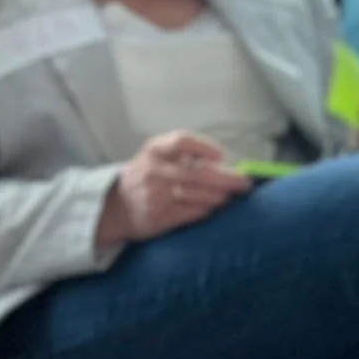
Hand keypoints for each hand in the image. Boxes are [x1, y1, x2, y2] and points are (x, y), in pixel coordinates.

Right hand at [99, 131, 249, 248]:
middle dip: (227, 178)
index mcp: (155, 149)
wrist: (114, 207)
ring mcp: (157, 195)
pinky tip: (212, 207)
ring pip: (198, 194)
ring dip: (219, 195)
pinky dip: (207, 209)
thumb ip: (184, 154)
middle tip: (244, 182)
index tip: (222, 155)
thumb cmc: (145, 176)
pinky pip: (192, 212)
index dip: (206, 147)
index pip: (183, 141)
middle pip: (198, 173)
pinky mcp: (160, 217)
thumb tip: (224, 162)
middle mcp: (155, 170)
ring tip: (228, 195)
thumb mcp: (156, 156)